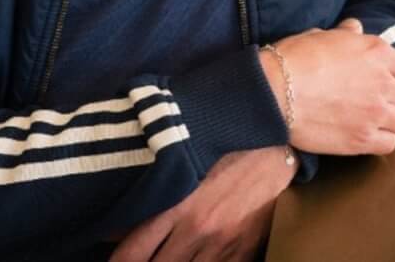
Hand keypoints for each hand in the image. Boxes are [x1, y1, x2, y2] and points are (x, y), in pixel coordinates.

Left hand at [107, 146, 292, 261]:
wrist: (277, 144)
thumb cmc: (225, 146)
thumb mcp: (183, 164)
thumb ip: (152, 196)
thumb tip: (117, 226)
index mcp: (177, 206)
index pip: (133, 252)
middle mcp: (197, 229)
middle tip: (140, 260)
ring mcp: (222, 244)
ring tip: (172, 257)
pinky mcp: (244, 250)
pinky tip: (195, 259)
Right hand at [265, 18, 394, 154]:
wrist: (275, 92)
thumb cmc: (293, 60)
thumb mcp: (321, 36)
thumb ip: (345, 34)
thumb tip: (354, 28)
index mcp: (376, 52)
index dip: (393, 75)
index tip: (380, 81)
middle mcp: (383, 81)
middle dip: (391, 99)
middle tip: (372, 102)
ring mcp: (375, 112)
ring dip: (390, 121)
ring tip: (371, 121)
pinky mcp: (363, 139)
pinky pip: (389, 144)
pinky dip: (380, 141)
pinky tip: (365, 136)